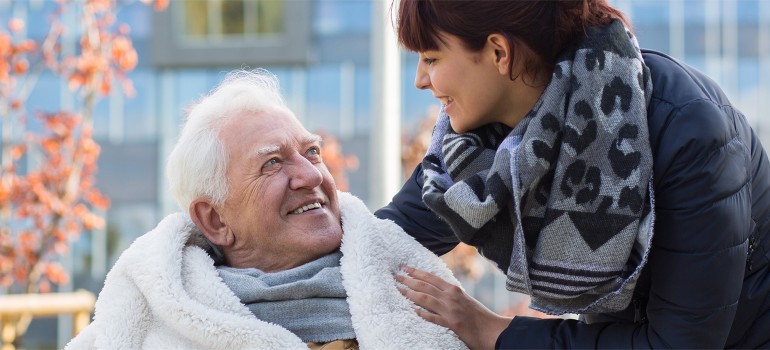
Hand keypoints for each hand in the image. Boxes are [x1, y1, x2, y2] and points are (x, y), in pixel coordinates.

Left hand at [396, 267, 511, 349]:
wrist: (494, 330)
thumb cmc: (480, 316)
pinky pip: (433, 317)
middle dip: (408, 280)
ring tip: (398, 290)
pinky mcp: (452, 324)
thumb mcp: (465, 300)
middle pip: (425, 286)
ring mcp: (451, 310)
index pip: (431, 278)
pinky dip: (422, 313)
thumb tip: (437, 291)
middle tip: (396, 276)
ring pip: (426, 298)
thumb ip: (451, 295)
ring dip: (410, 293)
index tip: (405, 268)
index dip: (417, 272)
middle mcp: (451, 297)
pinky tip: (412, 311)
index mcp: (454, 290)